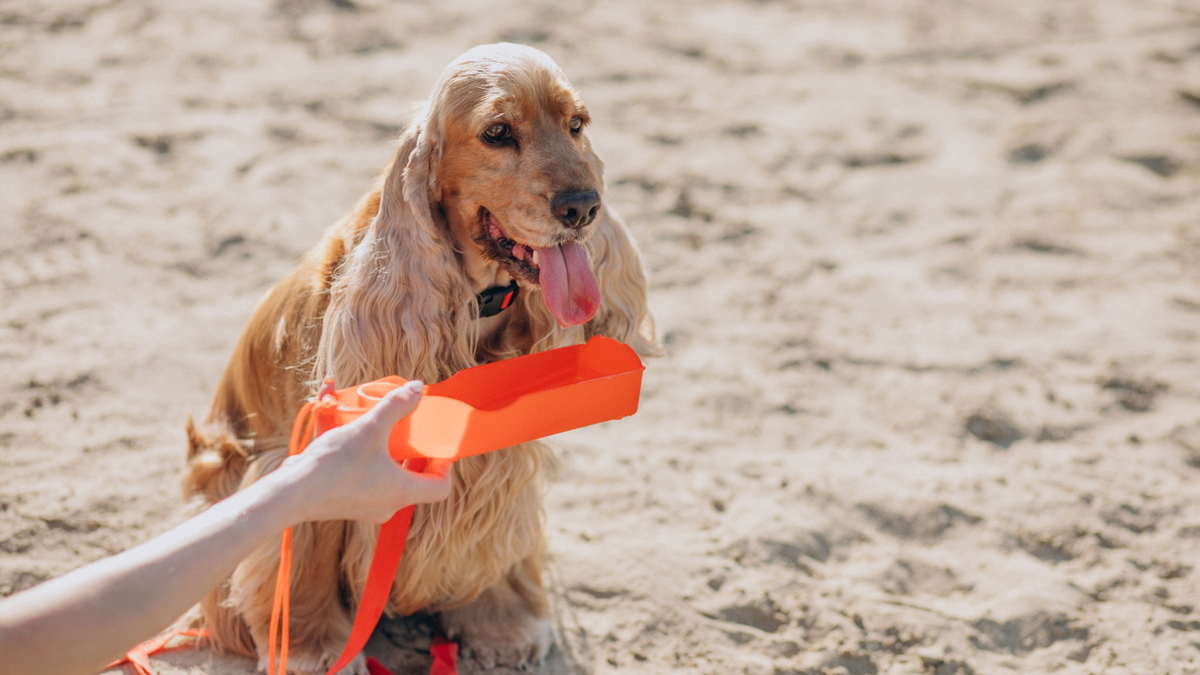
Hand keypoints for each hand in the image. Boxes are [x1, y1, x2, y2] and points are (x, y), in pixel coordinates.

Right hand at [279, 381, 452, 523]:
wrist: (290, 494)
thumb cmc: (335, 465)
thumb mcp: (370, 428)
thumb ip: (395, 406)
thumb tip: (417, 388)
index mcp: (402, 492)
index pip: (440, 487)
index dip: (444, 467)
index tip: (437, 447)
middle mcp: (386, 504)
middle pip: (413, 480)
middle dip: (413, 454)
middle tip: (410, 433)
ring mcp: (364, 506)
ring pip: (384, 476)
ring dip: (383, 451)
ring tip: (376, 427)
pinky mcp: (343, 502)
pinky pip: (359, 475)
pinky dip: (356, 454)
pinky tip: (339, 427)